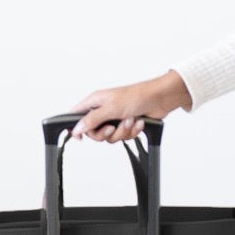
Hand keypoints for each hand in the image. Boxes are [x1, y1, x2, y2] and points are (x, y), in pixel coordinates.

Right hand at [67, 69, 192, 143]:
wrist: (158, 100)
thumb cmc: (136, 96)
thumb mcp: (110, 108)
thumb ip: (92, 119)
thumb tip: (77, 128)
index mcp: (95, 101)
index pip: (77, 115)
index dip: (75, 127)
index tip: (79, 137)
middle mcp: (103, 110)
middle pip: (94, 132)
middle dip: (105, 134)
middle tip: (112, 128)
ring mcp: (115, 119)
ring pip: (110, 137)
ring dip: (122, 132)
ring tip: (129, 120)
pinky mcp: (126, 126)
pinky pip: (123, 138)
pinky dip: (131, 132)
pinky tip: (137, 122)